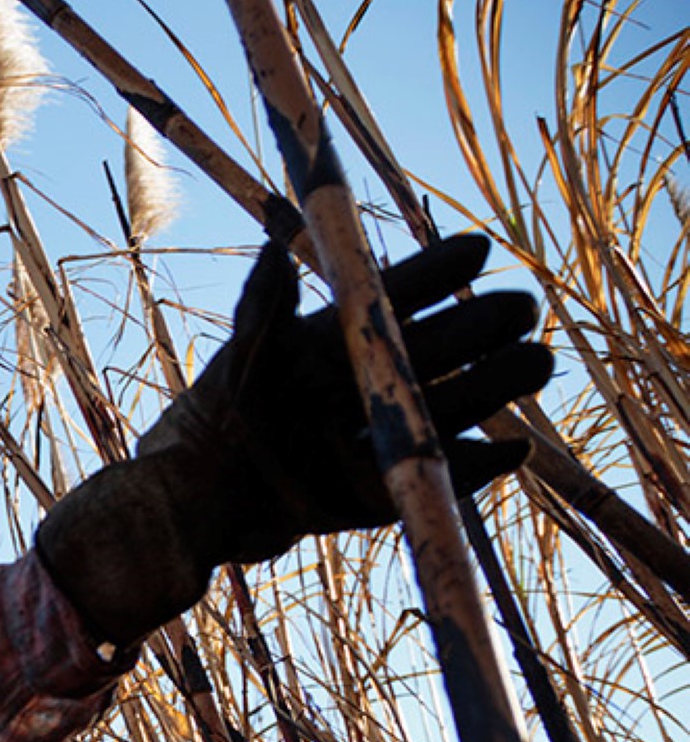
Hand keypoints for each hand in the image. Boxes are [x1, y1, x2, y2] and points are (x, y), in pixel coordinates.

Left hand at [36, 232, 553, 646]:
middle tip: (520, 308)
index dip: (440, 269)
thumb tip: (275, 247)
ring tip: (535, 361)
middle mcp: (372, 381)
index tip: (478, 247)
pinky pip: (444, 473)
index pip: (402, 295)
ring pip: (457, 402)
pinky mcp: (385, 488)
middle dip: (487, 323)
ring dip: (499, 383)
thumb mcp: (244, 351)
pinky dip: (480, 466)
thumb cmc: (219, 415)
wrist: (207, 494)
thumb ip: (265, 302)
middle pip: (445, 345)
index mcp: (344, 341)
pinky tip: (512, 450)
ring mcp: (383, 432)